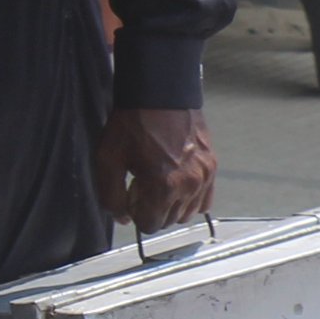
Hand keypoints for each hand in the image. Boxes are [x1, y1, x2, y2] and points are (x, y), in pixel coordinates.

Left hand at [93, 106, 215, 231]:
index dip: (136, 213)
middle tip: (142, 186)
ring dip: (172, 205)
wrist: (159, 93)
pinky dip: (191, 198)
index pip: (150, 225)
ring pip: (187, 213)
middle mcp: (188, 186)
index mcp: (163, 186)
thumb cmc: (133, 123)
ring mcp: (204, 176)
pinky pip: (205, 199)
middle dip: (152, 209)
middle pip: (168, 221)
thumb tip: (122, 218)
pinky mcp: (212, 166)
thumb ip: (111, 197)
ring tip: (160, 181)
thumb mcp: (107, 161)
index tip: (131, 196)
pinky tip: (178, 183)